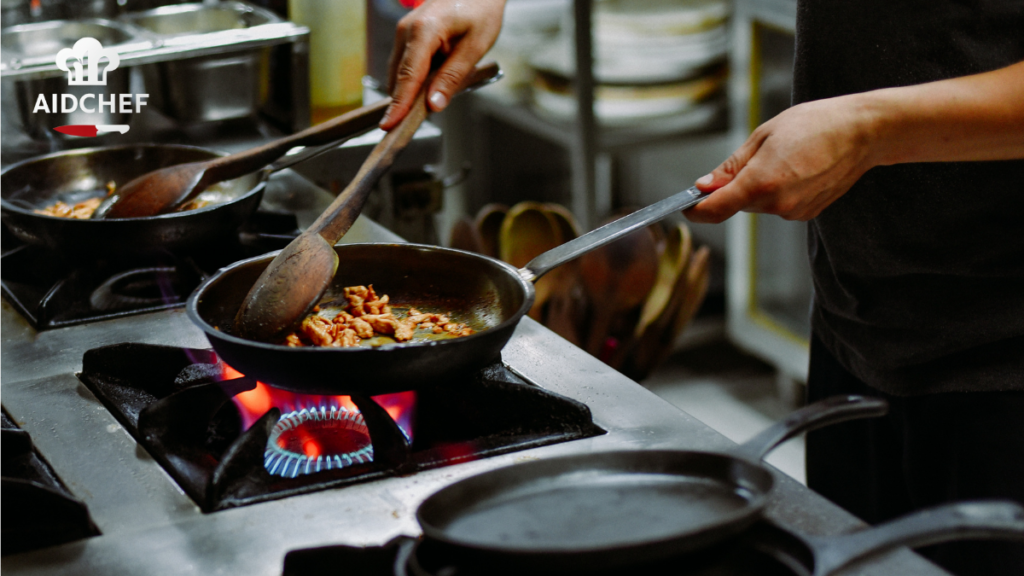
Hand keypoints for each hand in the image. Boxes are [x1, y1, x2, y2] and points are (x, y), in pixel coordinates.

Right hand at [380, 0, 505, 130]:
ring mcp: (404, 32)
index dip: (398, 104)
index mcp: (424, 30)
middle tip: (415, 123)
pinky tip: (434, 81)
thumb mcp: (475, 46)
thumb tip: (434, 105)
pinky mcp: (406, 36)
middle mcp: (406, 30)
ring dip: (413, 90)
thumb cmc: (480, 11)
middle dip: (405, 102)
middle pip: (399, 77)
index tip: (389, 125)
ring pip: (400, 73)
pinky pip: (405, 65)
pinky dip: (416, 79)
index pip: (408, 76)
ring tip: (435, 95)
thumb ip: (453, 76)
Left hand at [685, 94, 877, 222]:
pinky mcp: (807, 213)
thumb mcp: (763, 136)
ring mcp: (794, 212)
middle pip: (737, 204)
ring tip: (786, 157)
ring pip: (759, 204)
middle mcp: (776, 205)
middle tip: (756, 155)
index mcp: (760, 184)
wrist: (863, 132)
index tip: (686, 205)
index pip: (714, 210)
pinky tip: (798, 168)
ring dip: (760, 186)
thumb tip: (704, 185)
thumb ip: (731, 167)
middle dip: (735, 186)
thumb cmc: (814, 124)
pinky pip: (779, 204)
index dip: (696, 209)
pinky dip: (779, 190)